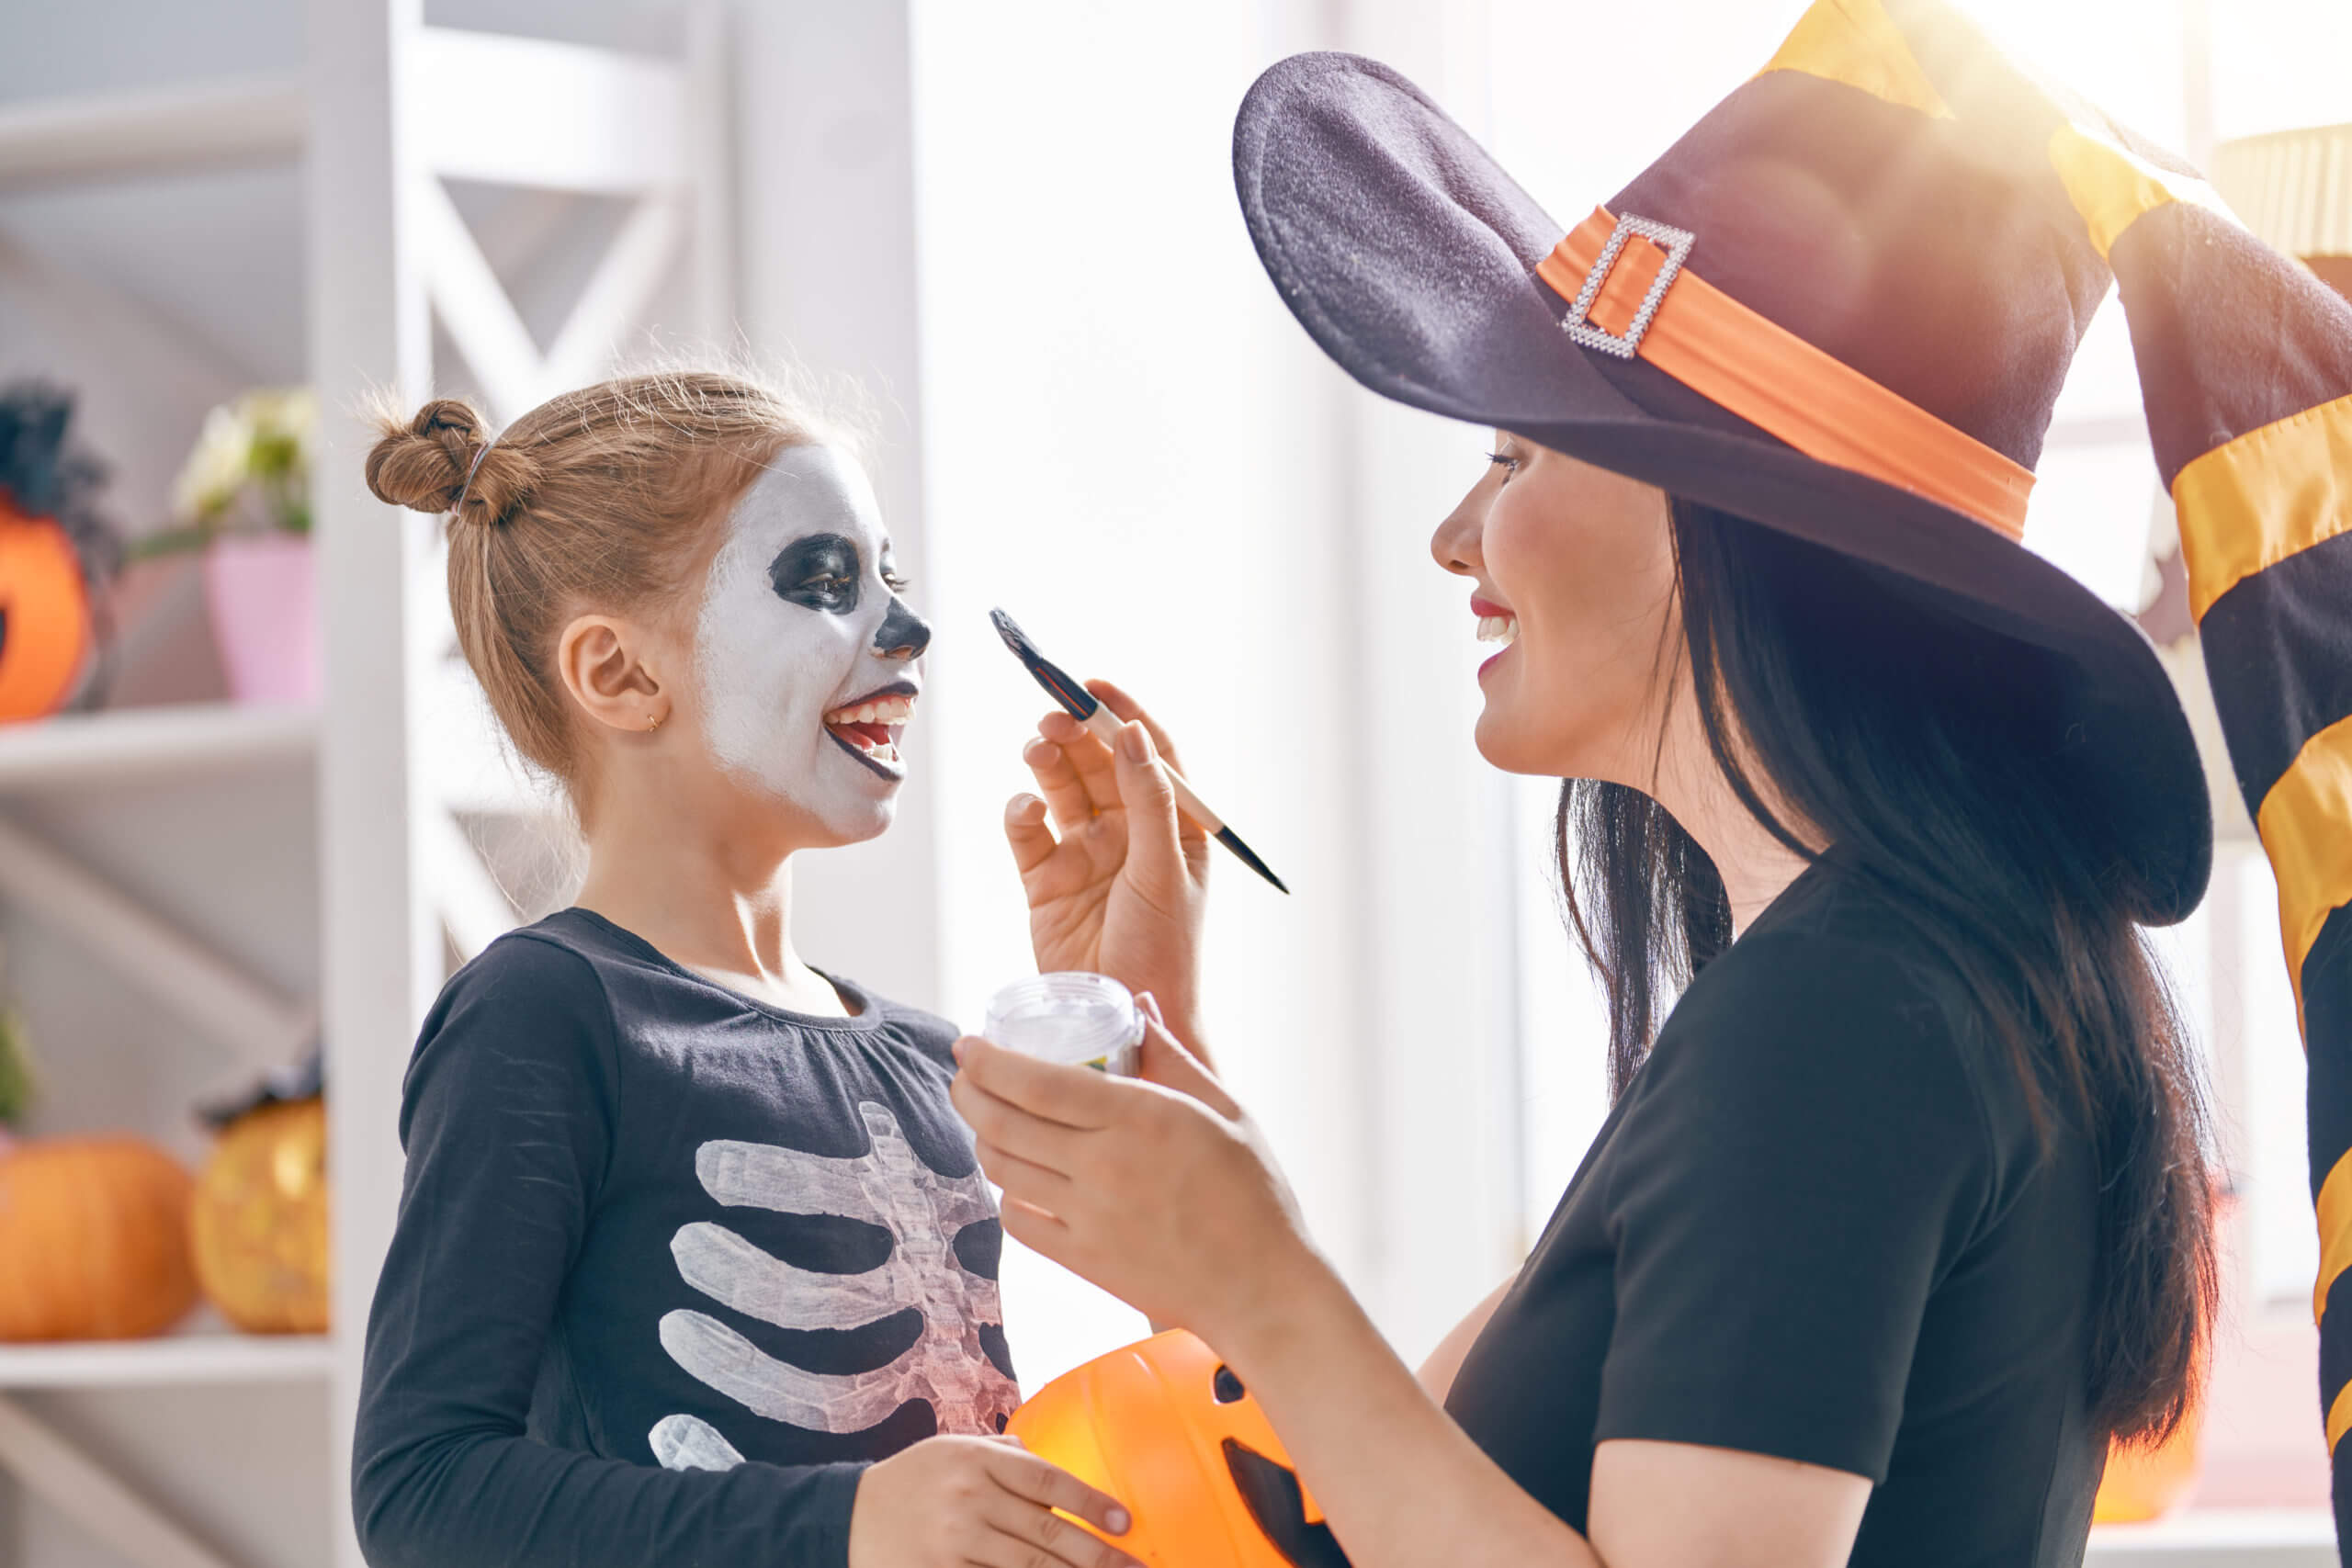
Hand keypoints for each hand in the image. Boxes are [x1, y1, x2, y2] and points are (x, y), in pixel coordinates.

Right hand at [847, 1433, 1139, 1567]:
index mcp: (976, 1459)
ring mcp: (954, 1541)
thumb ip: (1000, 1453)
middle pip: (1046, 1532)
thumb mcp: (950, 1449)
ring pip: (1028, 1566)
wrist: (845, 1516)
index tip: (1123, 1522)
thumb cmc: (910, 1480)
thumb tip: (1044, 1456)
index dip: (1090, 1502)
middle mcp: (969, 1498)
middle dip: (1097, 1554)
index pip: (1047, 1480)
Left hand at [950, 1010, 1324, 1352]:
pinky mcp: (1083, 1261)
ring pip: (1003, 1169)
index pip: (1036, 1081)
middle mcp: (1103, 1165)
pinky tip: (1019, 1179)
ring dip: (983, 1138)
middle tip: (964, 1076)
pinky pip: (1019, 1221)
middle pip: (1003, 1121)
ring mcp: (1088, 1217)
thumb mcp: (1225, 1110)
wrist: (1262, 1289)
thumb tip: (1140, 1003)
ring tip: (986, 1120)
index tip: (967, 1044)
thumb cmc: (1254, 1194)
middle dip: (969, 1092)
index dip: (989, 1060)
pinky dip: (1008, 1194)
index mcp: (1139, 1116)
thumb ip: (1174, 1055)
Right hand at [1005, 681, 1209, 1043]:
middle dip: (1076, 733)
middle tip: (1052, 716)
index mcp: (1174, 826)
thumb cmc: (1163, 951)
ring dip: (1047, 763)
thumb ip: (1149, 800)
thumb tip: (1133, 732)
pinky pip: (1028, 831)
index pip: (1150, 752)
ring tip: (1036, 750)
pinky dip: (1022, 812)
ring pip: (1060, 788)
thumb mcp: (1164, 871)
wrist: (1122, 1021)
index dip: (1123, 712)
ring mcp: (1086, 855)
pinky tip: (1026, 811)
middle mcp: (1131, 833)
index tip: (1092, 684)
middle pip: (1099, 762)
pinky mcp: (1046, 880)